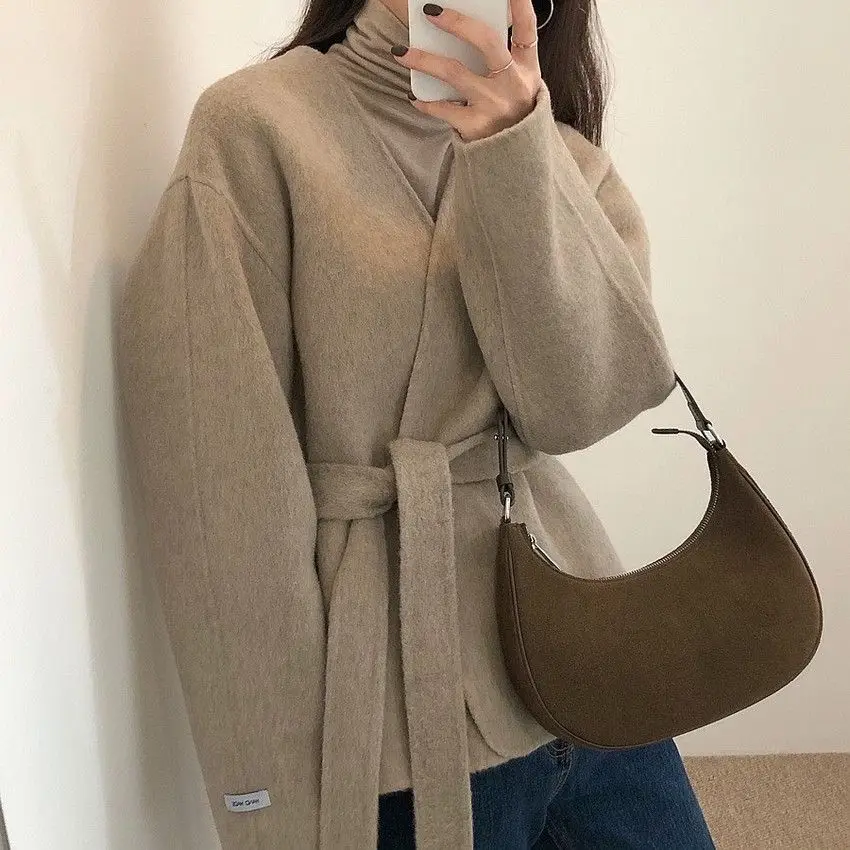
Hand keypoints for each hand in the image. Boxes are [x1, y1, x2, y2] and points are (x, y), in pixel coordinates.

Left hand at [390, 0, 543, 141]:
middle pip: (486, 41)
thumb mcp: (520, 85)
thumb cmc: (512, 115)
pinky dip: (425, 102)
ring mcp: (493, 105)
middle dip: (457, 22)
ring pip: (454, 73)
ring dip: (423, 60)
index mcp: (527, 68)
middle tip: (430, 11)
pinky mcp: (476, 126)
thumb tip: (465, 31)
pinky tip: (413, 96)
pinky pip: (443, 108)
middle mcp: (512, 83)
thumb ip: (503, 59)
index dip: (519, 5)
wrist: (515, 161)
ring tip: (400, 53)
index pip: (526, 30)